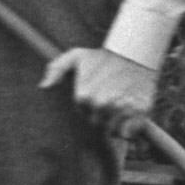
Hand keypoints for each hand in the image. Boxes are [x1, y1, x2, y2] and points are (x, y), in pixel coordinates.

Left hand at [40, 45, 155, 137]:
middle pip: (98, 123)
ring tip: (120, 102)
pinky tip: (131, 112)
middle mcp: (101, 104)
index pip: (83, 113)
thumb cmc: (102, 56)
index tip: (97, 92)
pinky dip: (131, 127)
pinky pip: (129, 132)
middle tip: (110, 97)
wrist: (134, 52)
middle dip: (102, 114)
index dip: (90, 105)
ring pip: (113, 129)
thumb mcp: (75, 56)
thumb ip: (56, 69)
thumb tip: (44, 86)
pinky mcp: (140, 112)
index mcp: (83, 96)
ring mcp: (121, 109)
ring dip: (116, 122)